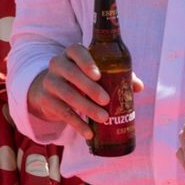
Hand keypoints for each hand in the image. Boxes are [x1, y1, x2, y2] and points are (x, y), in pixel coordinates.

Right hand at [24, 45, 143, 140]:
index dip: (86, 62)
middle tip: (106, 100)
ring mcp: (50, 82)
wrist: (50, 90)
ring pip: (66, 94)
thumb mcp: (94, 73)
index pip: (76, 51)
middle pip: (71, 73)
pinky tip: (89, 133)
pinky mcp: (46, 100)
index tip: (98, 75)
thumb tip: (138, 87)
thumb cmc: (80, 78)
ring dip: (86, 107)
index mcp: (71, 54)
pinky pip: (62, 112)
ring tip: (103, 118)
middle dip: (89, 87)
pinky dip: (77, 124)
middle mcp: (58, 64)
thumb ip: (117, 75)